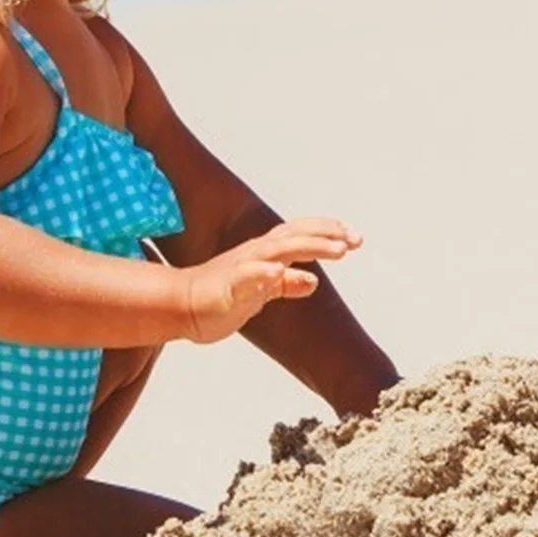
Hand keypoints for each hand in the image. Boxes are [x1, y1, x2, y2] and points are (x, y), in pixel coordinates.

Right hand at [180, 218, 361, 343]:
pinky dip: (263, 272)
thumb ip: (286, 284)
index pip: (300, 232)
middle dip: (326, 235)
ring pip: (277, 250)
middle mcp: (256, 253)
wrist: (181, 306)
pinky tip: (279, 272)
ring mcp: (241, 267)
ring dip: (308, 246)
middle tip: (355, 240)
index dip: (327, 231)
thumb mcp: (262, 291)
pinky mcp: (227, 287)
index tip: (355, 237)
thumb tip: (313, 281)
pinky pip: (246, 277)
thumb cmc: (222, 296)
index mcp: (265, 252)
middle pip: (294, 235)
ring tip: (337, 249)